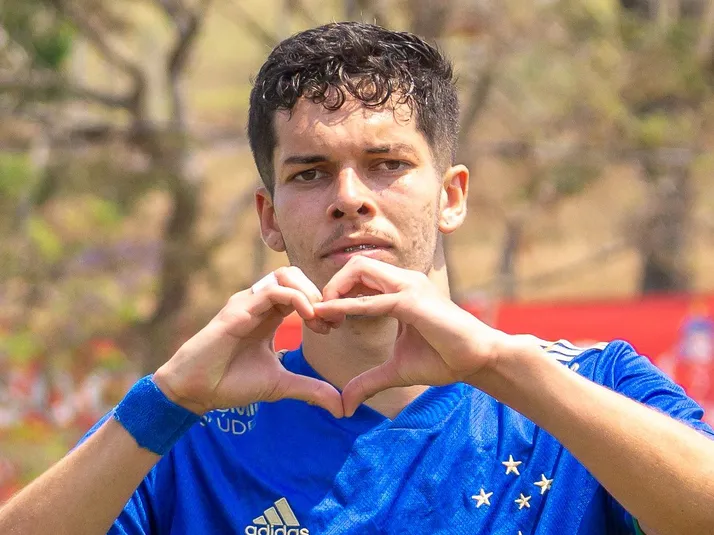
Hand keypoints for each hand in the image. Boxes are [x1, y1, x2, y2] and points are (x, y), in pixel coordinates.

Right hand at [153, 267, 343, 417]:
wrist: (196, 391)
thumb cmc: (231, 383)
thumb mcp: (280, 385)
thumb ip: (310, 389)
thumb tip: (340, 406)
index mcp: (269, 316)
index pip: (301, 293)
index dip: (322, 304)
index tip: (334, 327)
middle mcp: (259, 305)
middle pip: (295, 276)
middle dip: (319, 293)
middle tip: (330, 320)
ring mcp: (248, 304)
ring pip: (285, 276)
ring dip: (309, 292)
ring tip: (318, 318)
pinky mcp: (238, 310)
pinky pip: (272, 291)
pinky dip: (296, 298)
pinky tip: (307, 318)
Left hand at [313, 256, 510, 415]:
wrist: (478, 360)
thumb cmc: (443, 358)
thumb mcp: (396, 370)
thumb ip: (368, 381)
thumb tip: (345, 404)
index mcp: (399, 289)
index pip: (358, 276)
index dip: (335, 295)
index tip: (325, 324)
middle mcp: (403, 280)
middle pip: (353, 265)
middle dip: (329, 287)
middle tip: (320, 319)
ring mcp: (408, 287)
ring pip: (358, 269)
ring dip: (333, 291)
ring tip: (323, 319)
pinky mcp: (412, 302)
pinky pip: (372, 300)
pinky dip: (346, 306)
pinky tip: (329, 317)